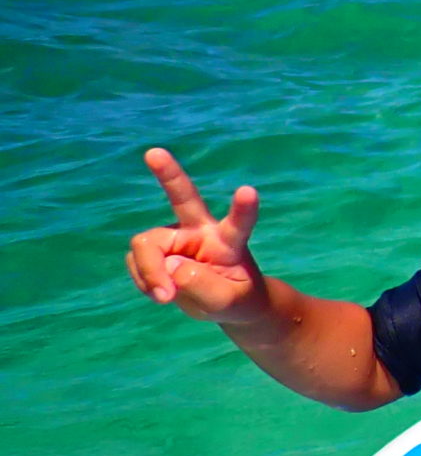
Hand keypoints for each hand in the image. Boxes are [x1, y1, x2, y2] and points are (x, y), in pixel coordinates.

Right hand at [126, 148, 268, 320]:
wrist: (224, 303)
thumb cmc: (235, 297)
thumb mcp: (227, 302)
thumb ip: (201, 286)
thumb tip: (168, 266)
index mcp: (229, 240)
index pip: (238, 222)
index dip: (243, 209)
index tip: (249, 191)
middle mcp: (201, 229)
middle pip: (183, 197)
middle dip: (168, 174)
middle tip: (154, 152)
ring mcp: (175, 236)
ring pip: (146, 246)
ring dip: (149, 274)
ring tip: (166, 297)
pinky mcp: (156, 248)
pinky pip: (136, 263)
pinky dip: (145, 282)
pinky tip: (161, 292)